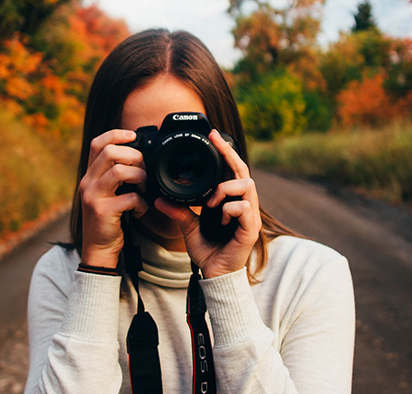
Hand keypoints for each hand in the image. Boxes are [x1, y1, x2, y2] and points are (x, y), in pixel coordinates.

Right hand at [79, 129, 148, 267]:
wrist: (98, 248)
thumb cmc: (108, 219)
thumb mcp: (107, 193)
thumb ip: (116, 175)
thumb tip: (140, 157)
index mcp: (90, 175)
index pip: (97, 143)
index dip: (115, 134)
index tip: (133, 135)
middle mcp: (87, 183)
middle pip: (110, 152)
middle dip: (134, 157)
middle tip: (143, 171)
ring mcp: (93, 197)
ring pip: (120, 171)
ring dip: (140, 177)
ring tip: (144, 188)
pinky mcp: (103, 212)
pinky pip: (129, 197)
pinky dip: (141, 203)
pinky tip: (140, 210)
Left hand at [155, 129, 261, 278]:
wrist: (214, 275)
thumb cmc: (208, 251)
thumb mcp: (188, 227)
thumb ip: (179, 211)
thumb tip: (160, 198)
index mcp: (230, 201)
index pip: (232, 171)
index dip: (225, 151)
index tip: (212, 135)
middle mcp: (243, 205)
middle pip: (243, 171)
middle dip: (230, 154)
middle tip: (216, 141)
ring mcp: (250, 216)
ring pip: (246, 186)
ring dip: (225, 190)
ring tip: (211, 203)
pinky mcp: (251, 229)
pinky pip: (244, 208)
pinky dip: (228, 210)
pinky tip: (219, 220)